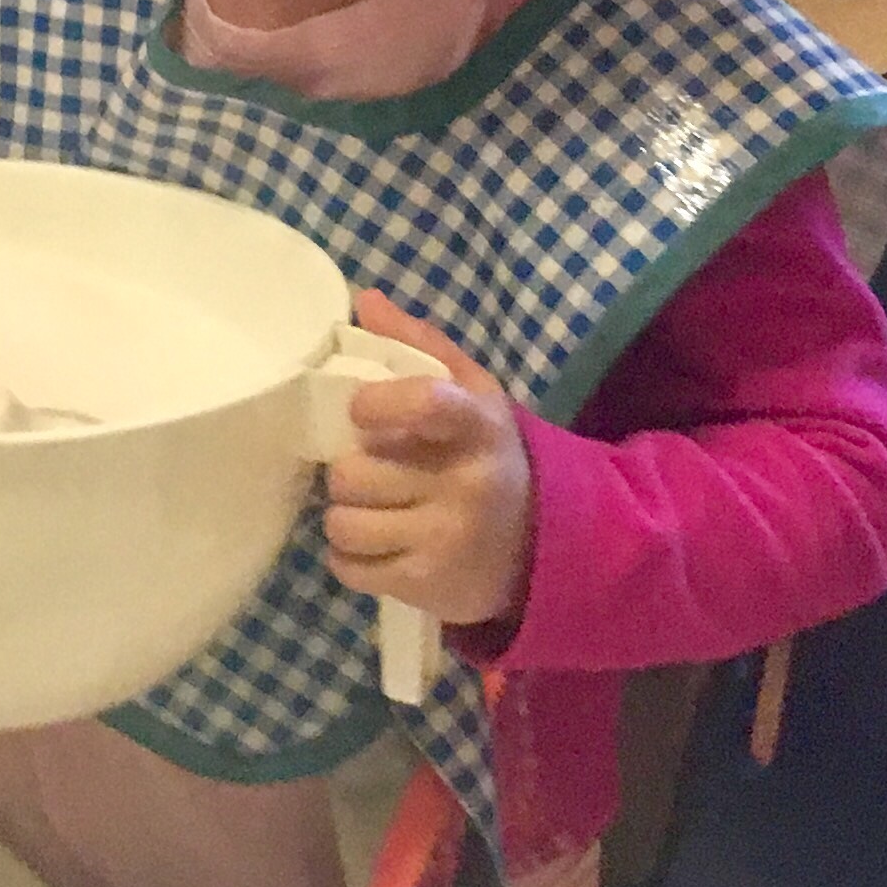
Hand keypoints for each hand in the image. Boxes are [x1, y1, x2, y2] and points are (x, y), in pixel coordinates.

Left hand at [325, 292, 531, 627]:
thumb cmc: (489, 456)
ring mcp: (446, 540)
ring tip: (373, 510)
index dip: (377, 403)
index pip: (425, 401)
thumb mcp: (474, 394)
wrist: (543, 547)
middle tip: (372, 472)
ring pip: (342, 522)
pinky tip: (378, 544)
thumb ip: (419, 343)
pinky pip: (347, 567)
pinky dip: (350, 556)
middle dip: (351, 472)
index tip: (360, 410)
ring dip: (346, 516)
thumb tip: (363, 299)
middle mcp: (466, 485)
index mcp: (478, 427)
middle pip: (354, 472)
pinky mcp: (427, 587)